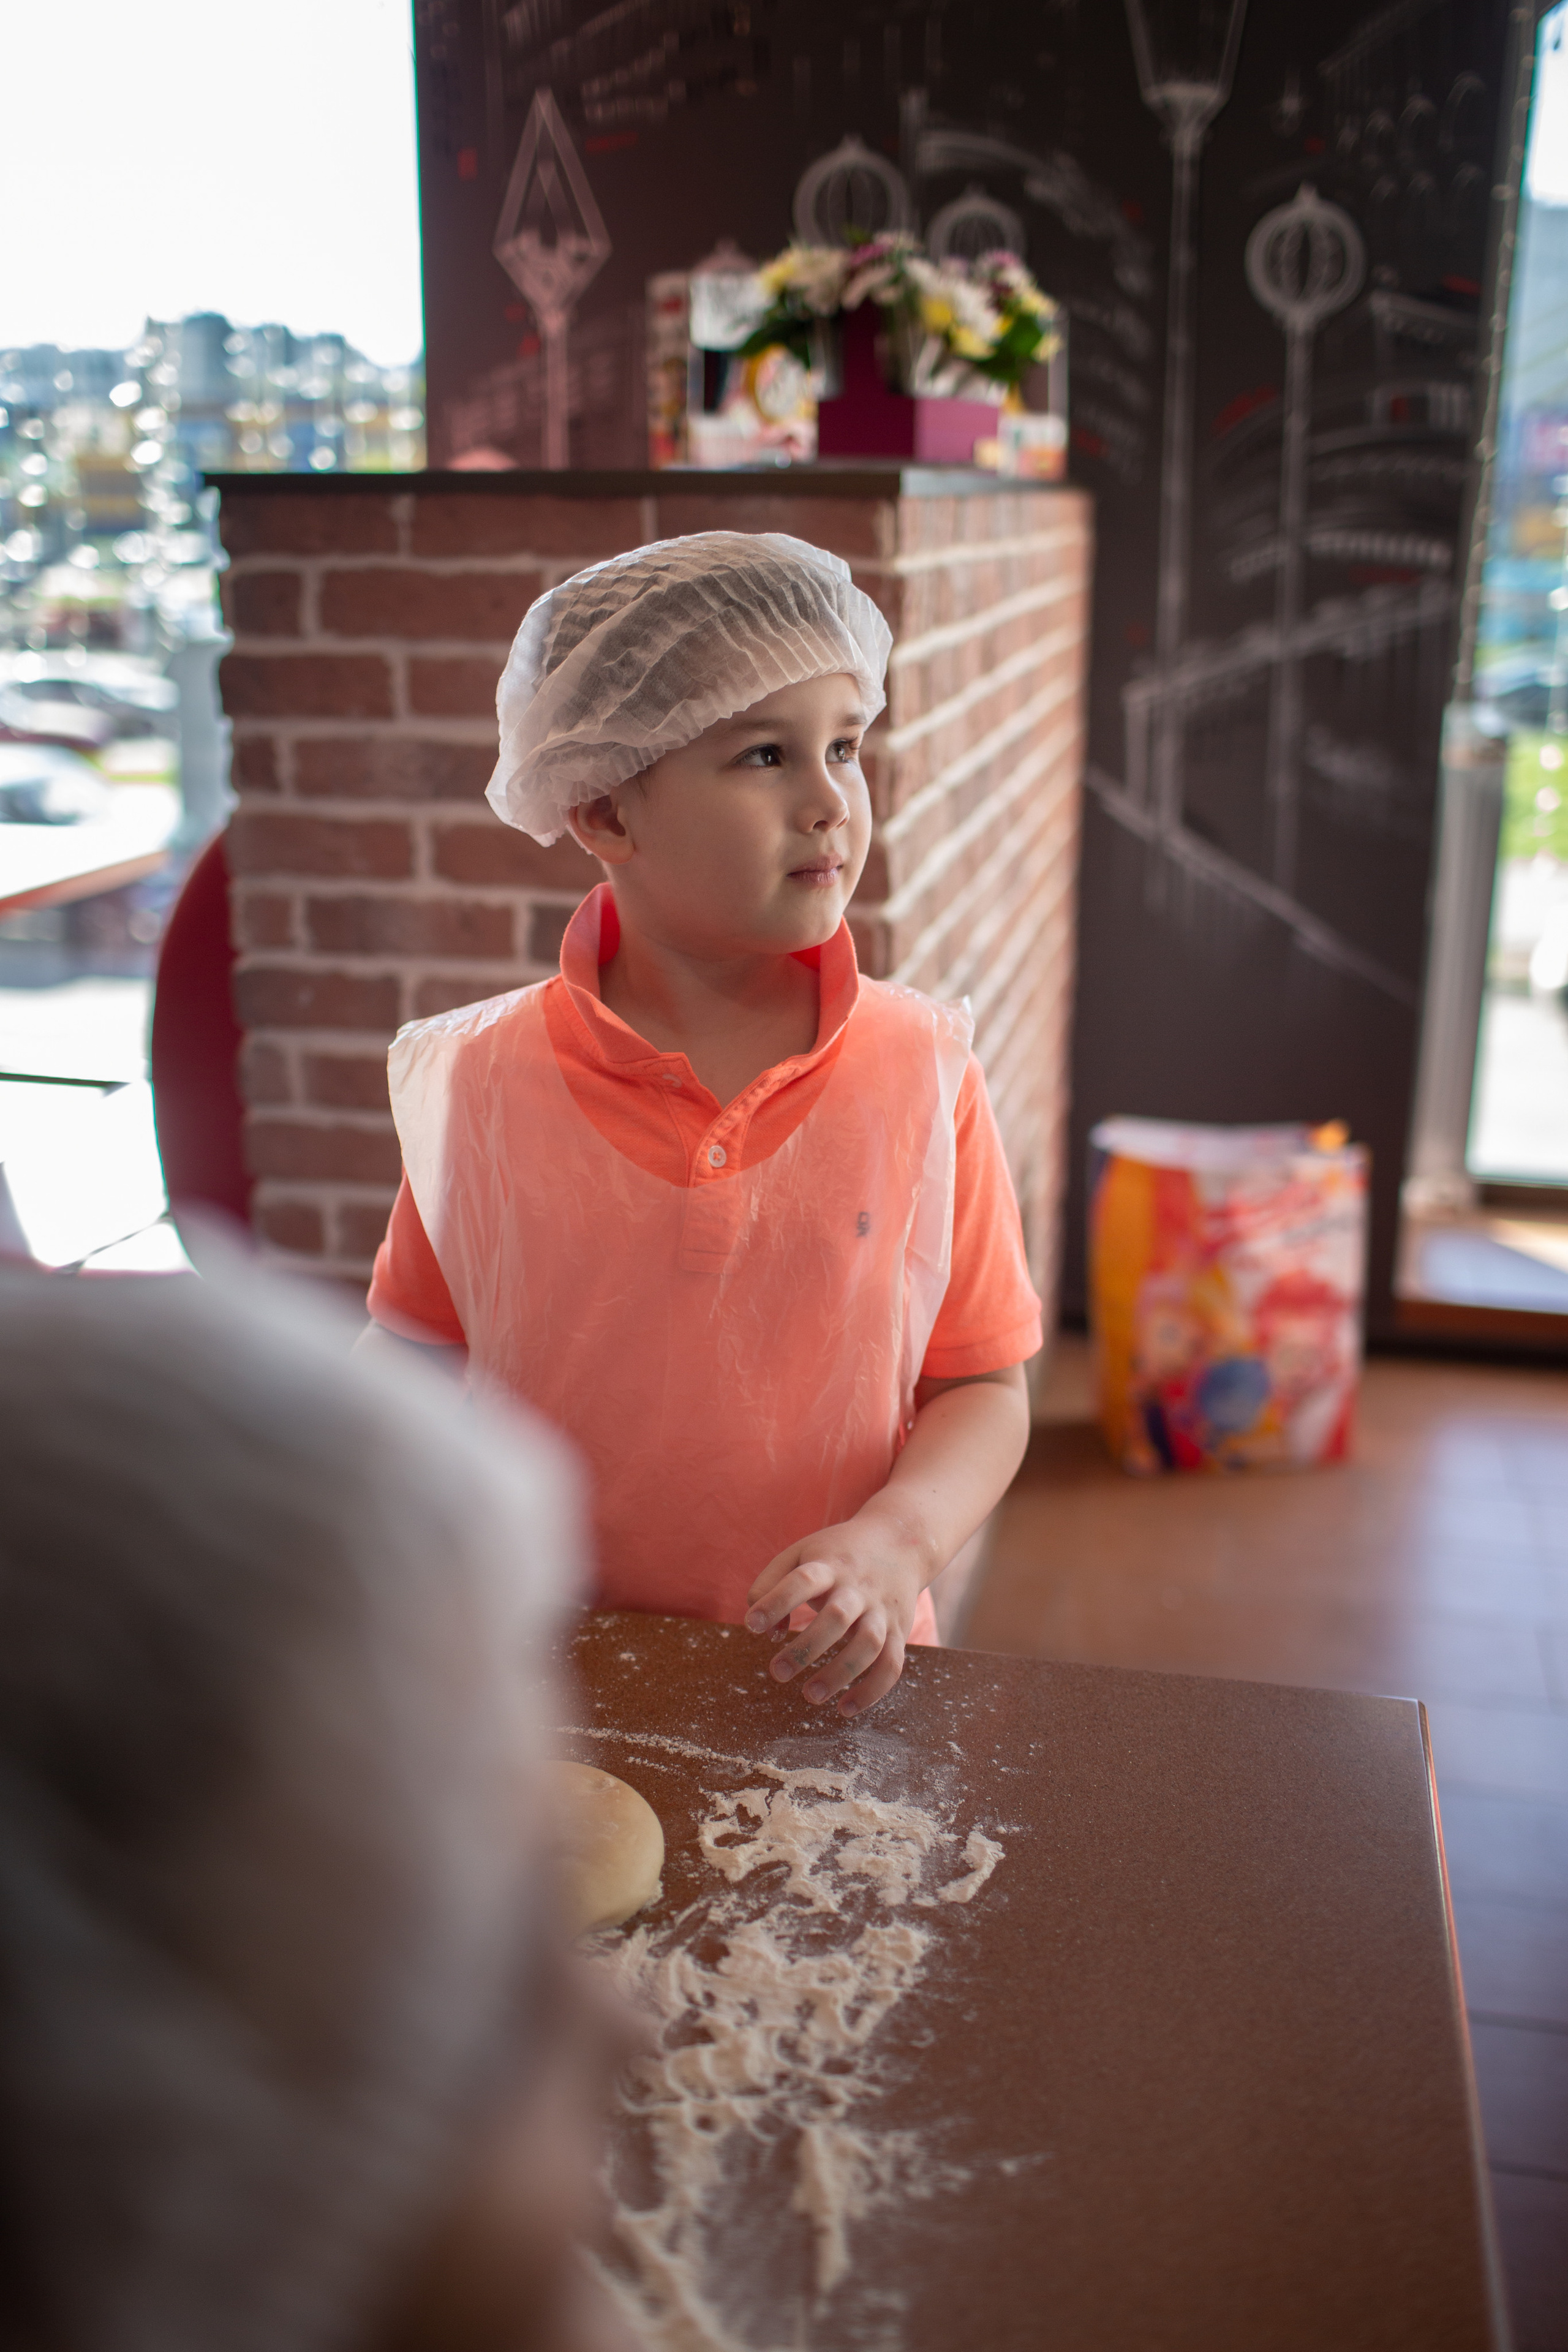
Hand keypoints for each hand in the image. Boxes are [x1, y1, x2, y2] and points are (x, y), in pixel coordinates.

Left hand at [744, 1504, 927, 1716]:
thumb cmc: (837, 1554)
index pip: (802, 1580)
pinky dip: (872, 1690)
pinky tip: (845, 1708)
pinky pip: (892, 1664)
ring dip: (840, 1673)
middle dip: (806, 1648)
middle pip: (837, 1617)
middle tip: (777, 1673)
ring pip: (869, 1644)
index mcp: (829, 1565)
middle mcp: (858, 1587)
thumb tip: (766, 1632)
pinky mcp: (899, 1630)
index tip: (752, 1626)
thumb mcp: (800, 1553)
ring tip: (809, 1695)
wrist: (901, 1540)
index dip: (776, 1602)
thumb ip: (771, 1585)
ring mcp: (882, 1609)